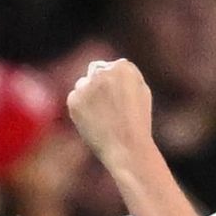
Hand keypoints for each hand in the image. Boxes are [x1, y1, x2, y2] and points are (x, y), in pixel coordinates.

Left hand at [67, 58, 155, 172]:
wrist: (126, 148)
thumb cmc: (138, 124)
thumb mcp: (141, 93)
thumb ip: (126, 77)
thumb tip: (111, 69)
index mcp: (124, 67)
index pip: (113, 67)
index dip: (115, 84)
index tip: (118, 99)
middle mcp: (104, 71)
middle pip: (96, 71)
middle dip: (99, 84)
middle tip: (106, 107)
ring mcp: (87, 85)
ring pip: (82, 84)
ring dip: (88, 95)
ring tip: (102, 117)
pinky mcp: (74, 99)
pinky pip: (74, 98)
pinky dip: (80, 109)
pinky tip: (93, 122)